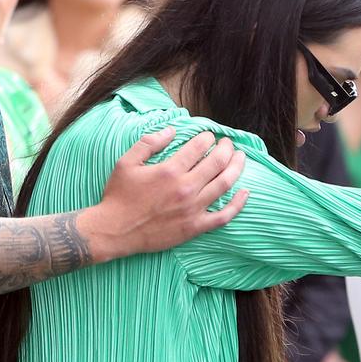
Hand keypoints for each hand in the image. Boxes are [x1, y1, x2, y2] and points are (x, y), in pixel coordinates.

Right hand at [82, 127, 247, 260]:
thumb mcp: (126, 162)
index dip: (207, 138)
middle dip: (226, 148)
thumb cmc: (119, 196)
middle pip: (217, 162)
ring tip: (240, 158)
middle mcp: (185, 188)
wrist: (114, 231)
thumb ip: (149, 143)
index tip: (209, 136)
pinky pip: (223, 216)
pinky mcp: (195, 227)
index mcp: (170, 171)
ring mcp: (192, 209)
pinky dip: (237, 204)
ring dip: (236, 168)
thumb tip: (171, 130)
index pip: (199, 147)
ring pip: (224, 184)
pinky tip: (245, 192)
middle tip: (228, 143)